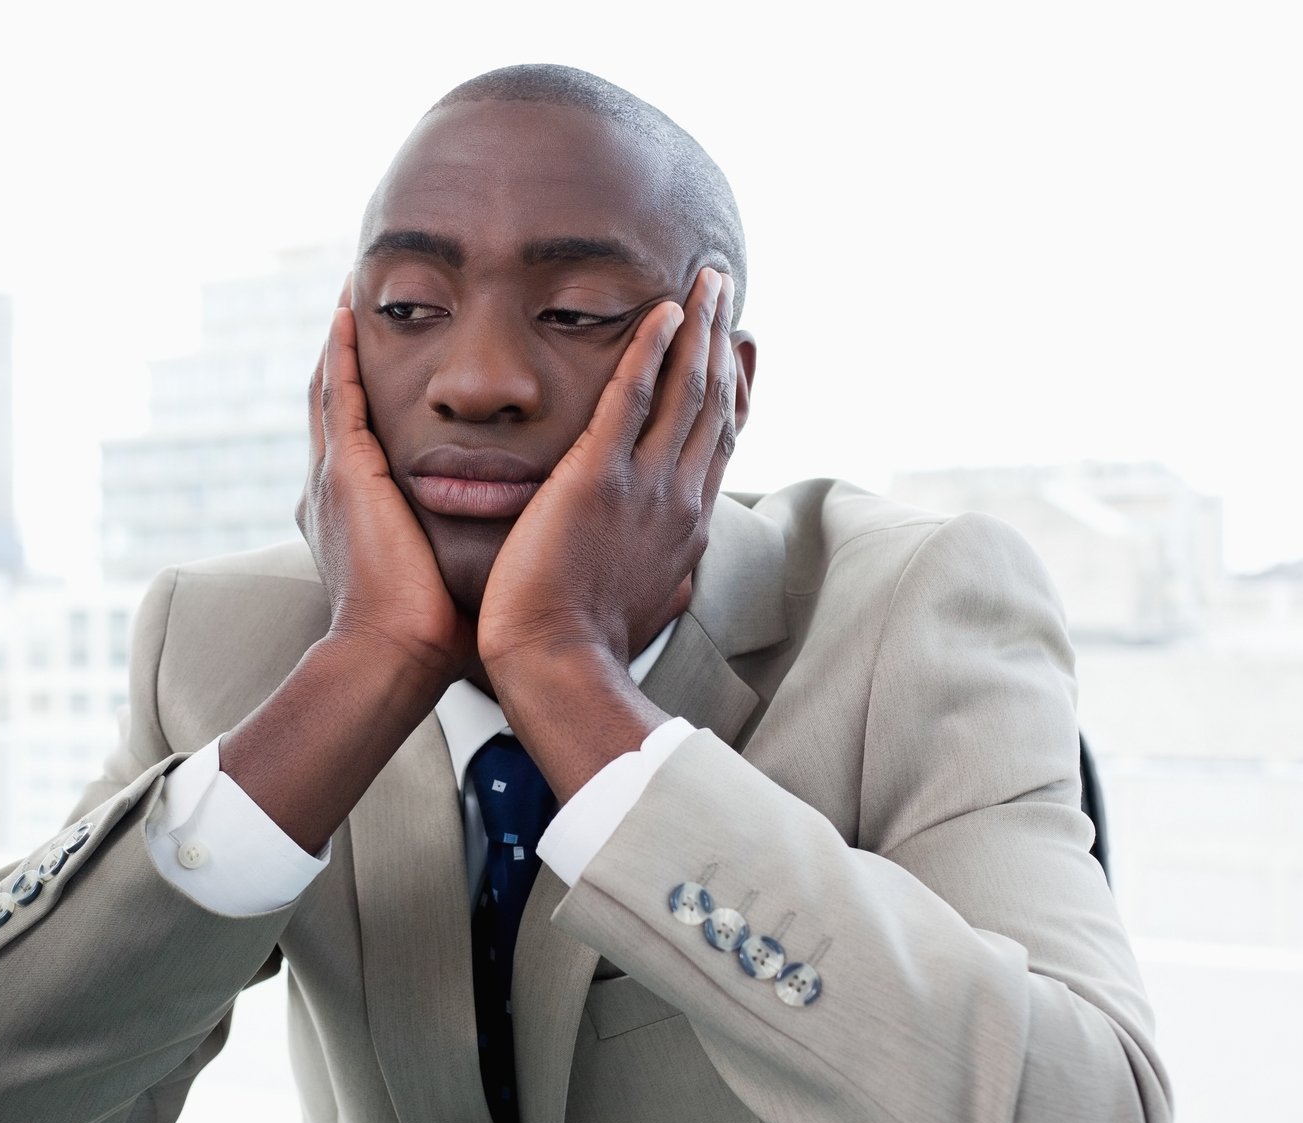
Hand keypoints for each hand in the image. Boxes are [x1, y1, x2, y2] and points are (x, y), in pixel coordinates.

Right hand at [295, 287, 474, 684]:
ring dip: (338, 340)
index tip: (386, 358)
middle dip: (345, 356)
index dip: (368, 395)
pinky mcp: (346, 472)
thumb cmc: (434, 635)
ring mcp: (335, 477)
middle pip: (338, 404)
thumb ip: (466, 546)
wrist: (396, 658)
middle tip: (359, 305)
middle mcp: (336, 488)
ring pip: (331, 388)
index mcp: (357, 514)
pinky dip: (339, 352)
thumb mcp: (447, 574)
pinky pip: (338, 394)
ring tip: (351, 287)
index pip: (362, 437)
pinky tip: (347, 310)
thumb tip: (516, 543)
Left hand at [479, 266, 738, 677]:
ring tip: (706, 279)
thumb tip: (678, 583)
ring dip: (700, 326)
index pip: (722, 440)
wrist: (560, 663)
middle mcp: (681, 496)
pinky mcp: (600, 477)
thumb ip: (666, 579)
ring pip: (687, 388)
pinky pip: (632, 396)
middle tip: (727, 287)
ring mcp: (646, 484)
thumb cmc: (586, 644)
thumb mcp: (645, 606)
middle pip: (715, 400)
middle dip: (724, 337)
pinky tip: (661, 311)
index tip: (743, 346)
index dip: (736, 386)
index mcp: (688, 524)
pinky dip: (650, 348)